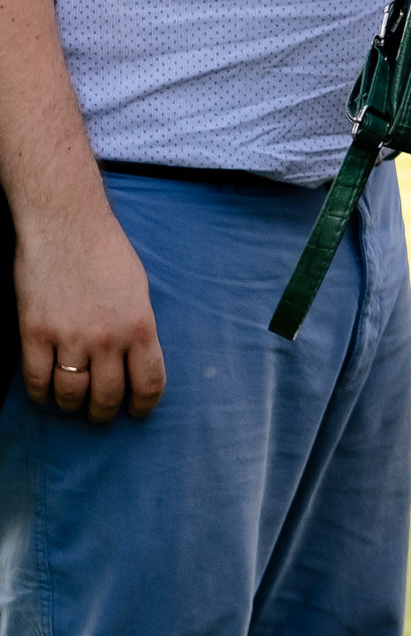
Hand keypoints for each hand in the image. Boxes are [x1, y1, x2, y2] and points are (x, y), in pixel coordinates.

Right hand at [15, 199, 165, 424]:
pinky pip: (37, 381)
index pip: (148, 384)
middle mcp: (108, 338)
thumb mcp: (139, 291)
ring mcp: (70, 337)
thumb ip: (137, 328)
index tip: (135, 411)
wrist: (66, 223)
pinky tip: (46, 393)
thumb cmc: (106, 251)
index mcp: (139, 326)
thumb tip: (136, 362)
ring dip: (72, 405)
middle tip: (99, 412)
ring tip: (72, 402)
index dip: (142, 406)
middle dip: (104, 412)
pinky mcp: (36, 333)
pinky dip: (41, 395)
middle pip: (107, 397)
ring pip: (71, 395)